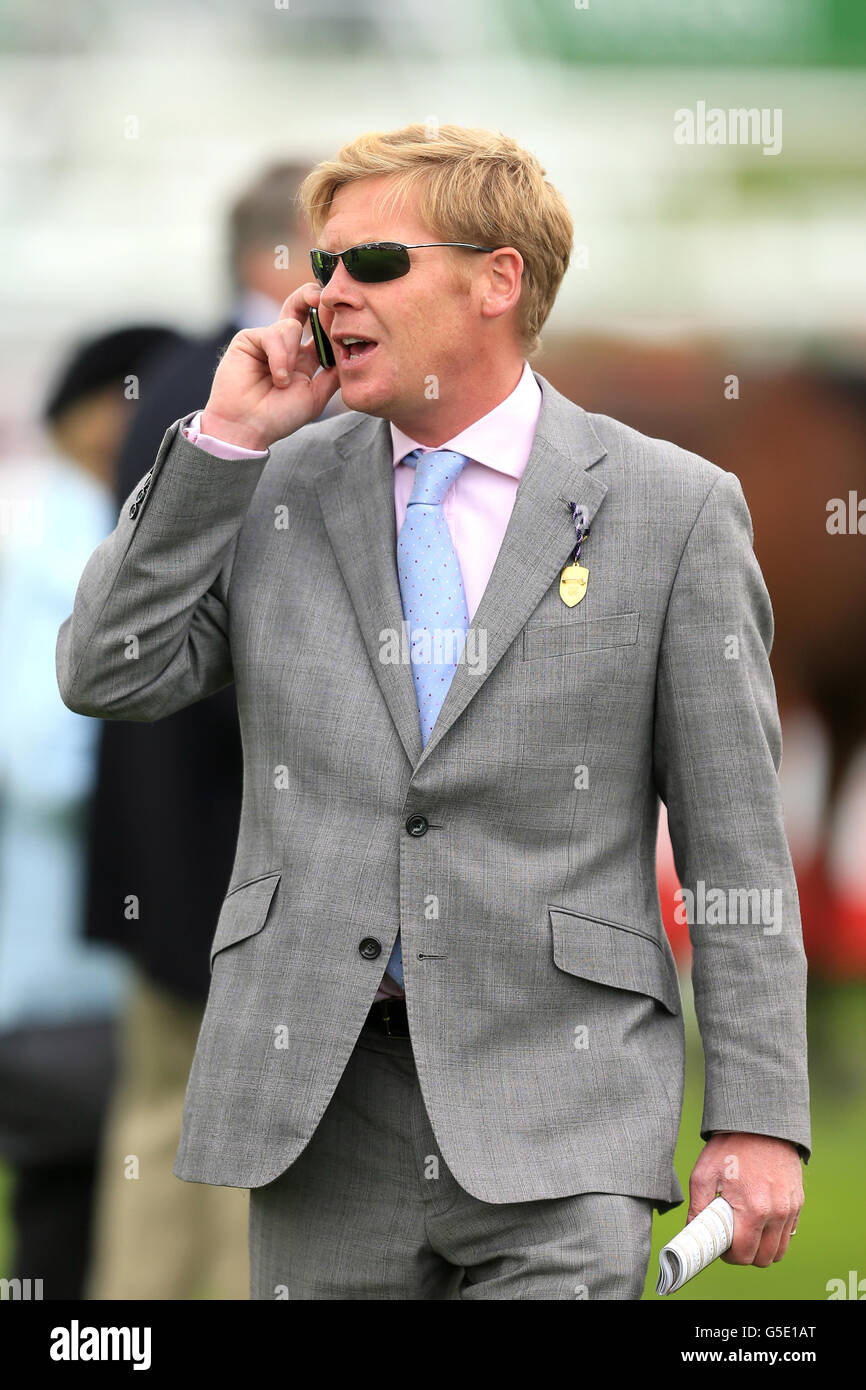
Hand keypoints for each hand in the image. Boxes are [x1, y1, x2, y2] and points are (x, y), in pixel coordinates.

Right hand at [200, 283, 339, 450]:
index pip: (320, 328)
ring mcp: (266, 340)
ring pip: (290, 324)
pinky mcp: (248, 339)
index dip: (330, 318)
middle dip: (311, 296)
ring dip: (291, 355)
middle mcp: (286, 345)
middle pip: (300, 307)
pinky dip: (279, 357)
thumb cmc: (279, 417)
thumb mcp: (315, 396)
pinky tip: (278, 378)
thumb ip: (332, 375)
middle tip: (321, 295)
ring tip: (284, 382)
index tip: (343, 315)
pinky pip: (272, 334)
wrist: (248, 427)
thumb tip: (350, 353)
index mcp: (304, 358)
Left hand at [688, 1131, 802, 1266]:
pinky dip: (776, 1234)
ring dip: (763, 1248)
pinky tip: (760, 1219)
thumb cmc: (730, 1146)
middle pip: (764, 1258)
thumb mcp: (704, 1172)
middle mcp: (777, 1213)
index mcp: (753, 1209)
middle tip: (733, 1241)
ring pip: (780, 1249)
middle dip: (746, 1255)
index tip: (722, 1247)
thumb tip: (693, 1230)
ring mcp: (791, 1208)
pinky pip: (789, 1232)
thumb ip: (697, 1206)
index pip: (745, 1255)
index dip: (730, 1257)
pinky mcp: (798, 1201)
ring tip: (746, 1232)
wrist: (760, 1123)